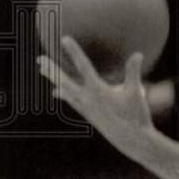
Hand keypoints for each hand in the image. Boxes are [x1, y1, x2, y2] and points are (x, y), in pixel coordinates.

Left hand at [38, 37, 153, 147]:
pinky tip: (57, 92)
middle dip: (52, 69)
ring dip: (54, 79)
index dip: (74, 52)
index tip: (64, 39)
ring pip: (65, 90)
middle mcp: (87, 99)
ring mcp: (86, 108)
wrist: (131, 140)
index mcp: (98, 91)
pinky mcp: (88, 114)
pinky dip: (63, 94)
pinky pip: (71, 101)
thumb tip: (138, 53)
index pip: (84, 67)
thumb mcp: (136, 91)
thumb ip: (133, 72)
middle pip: (65, 81)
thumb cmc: (135, 115)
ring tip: (43, 70)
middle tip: (39, 59)